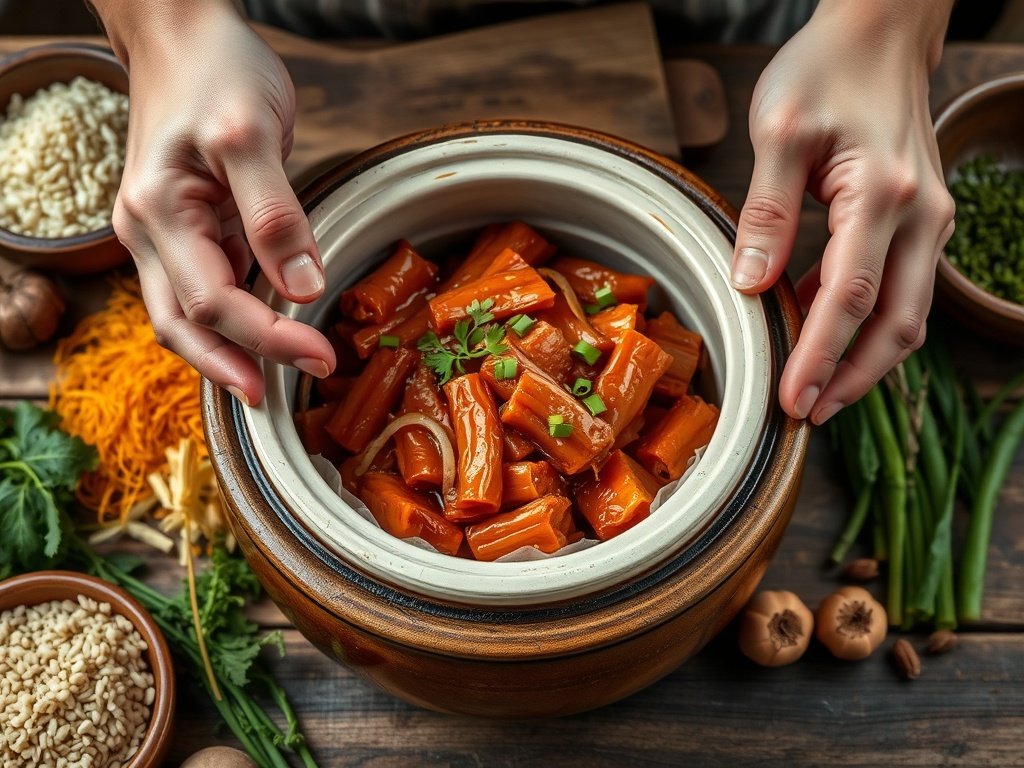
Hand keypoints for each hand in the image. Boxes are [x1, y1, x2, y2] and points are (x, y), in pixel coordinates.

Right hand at [96, 0, 334, 405]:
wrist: (184, 32)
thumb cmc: (215, 69)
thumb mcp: (251, 132)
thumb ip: (275, 214)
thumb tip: (302, 289)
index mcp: (159, 212)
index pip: (212, 302)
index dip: (267, 337)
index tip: (319, 356)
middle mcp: (150, 232)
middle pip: (184, 325)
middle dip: (236, 365)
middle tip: (284, 397)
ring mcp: (165, 232)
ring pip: (188, 315)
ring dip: (231, 351)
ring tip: (278, 378)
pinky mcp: (188, 227)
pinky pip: (207, 286)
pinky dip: (236, 318)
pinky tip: (269, 332)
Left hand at [731, 0, 954, 424]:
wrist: (878, 33)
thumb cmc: (825, 71)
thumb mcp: (776, 132)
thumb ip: (764, 214)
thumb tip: (750, 286)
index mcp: (883, 195)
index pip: (850, 299)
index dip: (819, 357)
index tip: (790, 401)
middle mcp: (920, 216)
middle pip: (897, 324)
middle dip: (851, 379)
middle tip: (806, 415)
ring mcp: (927, 220)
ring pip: (904, 314)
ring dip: (861, 359)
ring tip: (812, 390)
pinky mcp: (917, 221)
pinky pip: (896, 287)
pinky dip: (860, 321)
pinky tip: (815, 332)